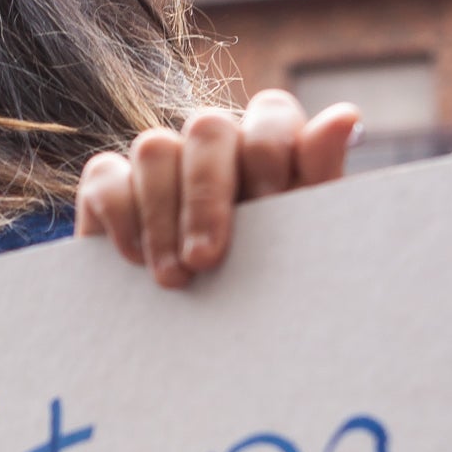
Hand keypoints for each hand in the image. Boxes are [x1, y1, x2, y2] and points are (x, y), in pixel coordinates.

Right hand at [75, 88, 359, 287]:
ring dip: (162, 218)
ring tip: (175, 280)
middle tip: (206, 259)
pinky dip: (120, 217)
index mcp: (271, 147)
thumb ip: (320, 175)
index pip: (270, 112)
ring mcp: (161, 160)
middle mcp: (215, 144)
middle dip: (206, 194)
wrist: (210, 339)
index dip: (267, 150)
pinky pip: (105, 176)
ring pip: (153, 148)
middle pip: (206, 127)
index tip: (267, 205)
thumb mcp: (304, 235)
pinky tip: (135, 262)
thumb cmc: (269, 279)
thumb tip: (346, 115)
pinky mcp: (111, 185)